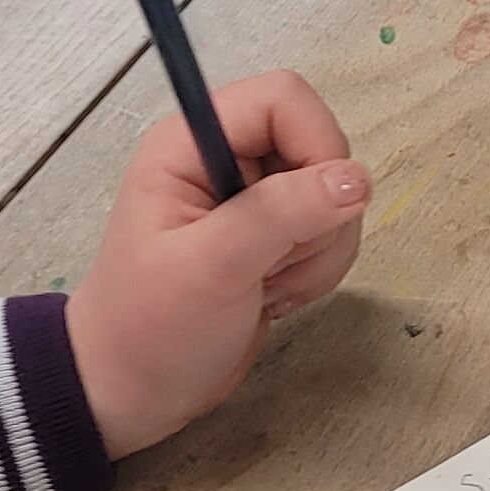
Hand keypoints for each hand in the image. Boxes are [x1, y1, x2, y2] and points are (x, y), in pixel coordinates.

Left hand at [67, 67, 371, 460]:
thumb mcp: (211, 268)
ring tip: (267, 288)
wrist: (133, 392)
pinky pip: (332, 232)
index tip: (320, 205)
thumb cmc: (150, 327)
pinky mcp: (275, 237)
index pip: (283, 98)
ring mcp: (254, 199)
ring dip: (319, 250)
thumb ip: (280, 215)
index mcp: (193, 142)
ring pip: (335, 194)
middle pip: (319, 145)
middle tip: (277, 262)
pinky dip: (318, 270)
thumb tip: (356, 180)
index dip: (316, 142)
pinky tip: (273, 297)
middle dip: (319, 212)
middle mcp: (227, 159)